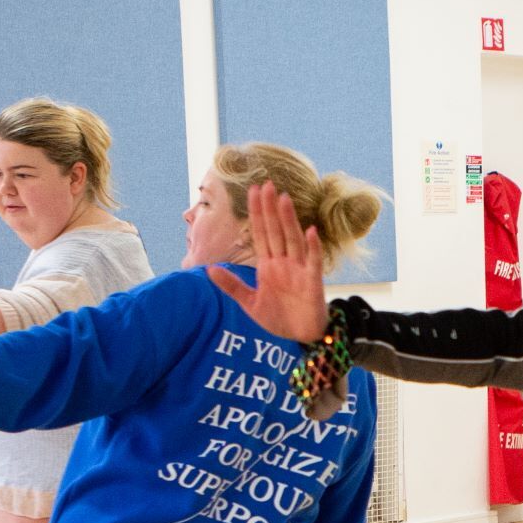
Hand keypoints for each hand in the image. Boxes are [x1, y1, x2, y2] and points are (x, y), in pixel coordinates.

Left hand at [211, 185, 329, 342]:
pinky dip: (312, 247)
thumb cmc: (278, 318)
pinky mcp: (313, 283)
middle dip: (270, 209)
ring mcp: (299, 270)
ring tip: (283, 199)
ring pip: (293, 240)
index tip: (252, 191)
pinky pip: (313, 262)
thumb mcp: (249, 303)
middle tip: (266, 184)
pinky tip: (310, 231)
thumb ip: (232, 286)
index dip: (257, 213)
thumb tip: (209, 269)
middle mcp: (284, 263)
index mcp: (268, 265)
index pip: (260, 233)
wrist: (300, 337)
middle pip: (275, 231)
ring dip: (288, 220)